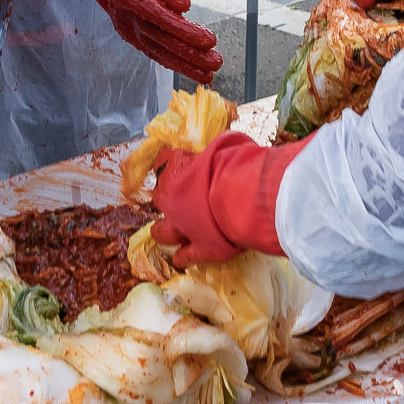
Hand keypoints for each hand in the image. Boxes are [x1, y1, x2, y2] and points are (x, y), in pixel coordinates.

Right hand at [85, 0, 225, 83]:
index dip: (184, 31)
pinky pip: (152, 51)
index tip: (209, 40)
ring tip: (208, 75)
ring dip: (183, 65)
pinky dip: (171, 62)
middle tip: (215, 64)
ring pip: (157, 51)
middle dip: (189, 54)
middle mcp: (125, 16)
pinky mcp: (131, 34)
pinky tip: (190, 70)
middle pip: (160, 39)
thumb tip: (184, 6)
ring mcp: (127, 28)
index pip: (160, 17)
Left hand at [148, 131, 306, 264]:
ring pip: (162, 232)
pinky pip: (184, 256)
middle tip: (181, 199)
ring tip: (167, 233)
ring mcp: (181, 227)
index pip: (163, 160)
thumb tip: (226, 145)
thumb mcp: (225, 146)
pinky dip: (183, 257)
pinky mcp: (198, 248)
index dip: (171, 163)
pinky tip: (182, 258)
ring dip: (165, 231)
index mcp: (176, 169)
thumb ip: (217, 151)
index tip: (179, 163)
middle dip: (169, 199)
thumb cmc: (236, 164)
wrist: (244, 195)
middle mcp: (171, 199)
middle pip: (160, 198)